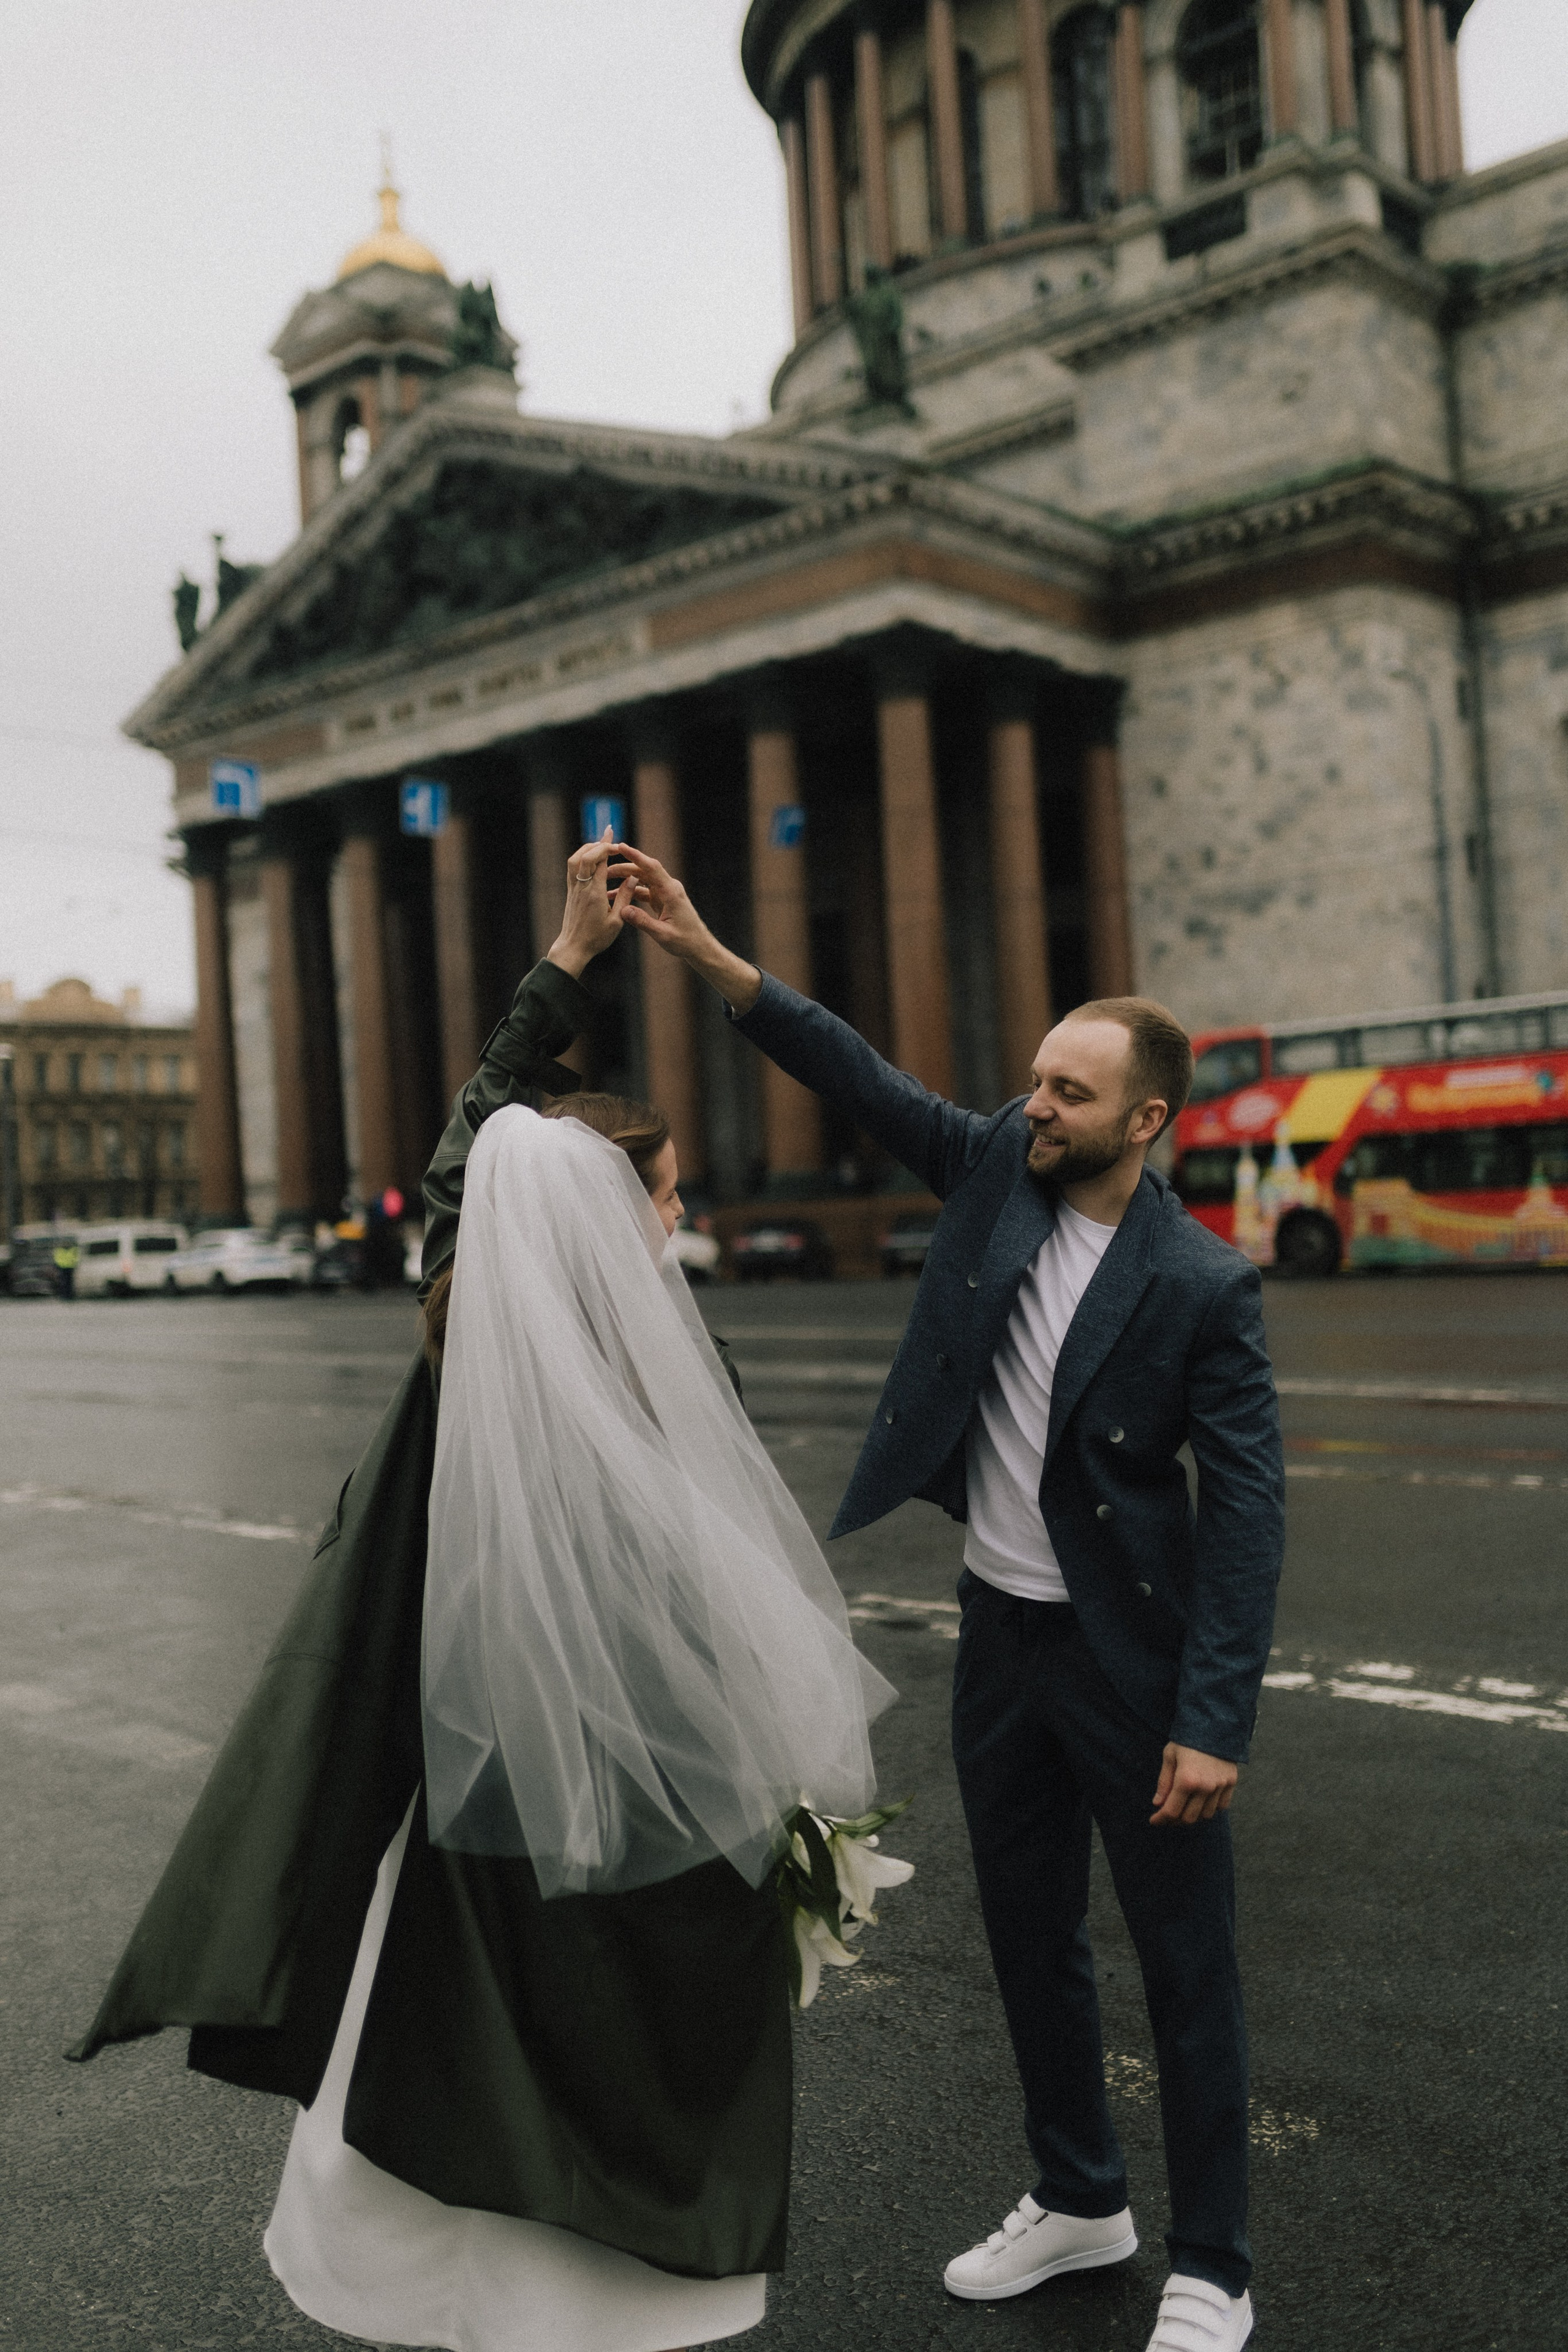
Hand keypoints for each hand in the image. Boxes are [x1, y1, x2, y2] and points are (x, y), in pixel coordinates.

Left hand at [546, 829, 634, 978]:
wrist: (573, 947)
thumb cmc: (596, 937)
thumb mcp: (617, 920)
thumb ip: (625, 897)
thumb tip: (632, 878)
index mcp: (594, 893)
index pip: (598, 862)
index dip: (606, 847)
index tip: (614, 837)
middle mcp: (582, 887)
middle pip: (585, 856)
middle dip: (598, 843)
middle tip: (610, 836)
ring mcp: (574, 889)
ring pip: (575, 859)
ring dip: (587, 848)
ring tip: (600, 845)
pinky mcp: (571, 892)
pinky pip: (573, 868)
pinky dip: (581, 857)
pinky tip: (590, 857)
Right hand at [613, 842, 762, 1012]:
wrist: (698, 946)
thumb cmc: (685, 940)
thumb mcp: (662, 934)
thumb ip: (642, 922)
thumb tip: (622, 909)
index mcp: (671, 892)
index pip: (651, 867)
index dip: (636, 856)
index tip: (621, 846)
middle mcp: (669, 888)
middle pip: (644, 871)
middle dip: (624, 867)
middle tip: (605, 869)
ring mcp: (666, 893)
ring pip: (642, 880)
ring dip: (626, 879)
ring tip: (606, 881)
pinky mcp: (663, 900)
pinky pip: (644, 891)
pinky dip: (631, 892)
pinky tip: (617, 896)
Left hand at [1149, 1743, 1237, 1827]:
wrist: (1215, 1723)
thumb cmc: (1187, 1739)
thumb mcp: (1170, 1756)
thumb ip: (1164, 1782)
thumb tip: (1158, 1804)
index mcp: (1186, 1780)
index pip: (1171, 1811)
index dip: (1161, 1819)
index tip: (1154, 1820)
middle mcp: (1205, 1787)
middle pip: (1189, 1818)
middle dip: (1175, 1820)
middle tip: (1167, 1814)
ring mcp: (1220, 1786)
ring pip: (1206, 1815)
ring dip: (1193, 1815)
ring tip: (1184, 1806)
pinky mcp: (1231, 1783)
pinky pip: (1221, 1807)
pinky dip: (1210, 1808)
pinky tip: (1201, 1801)